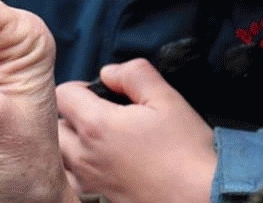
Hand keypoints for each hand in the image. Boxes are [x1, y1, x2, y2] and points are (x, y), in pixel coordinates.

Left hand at [57, 59, 215, 202]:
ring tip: (100, 140)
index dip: (81, 87)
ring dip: (71, 142)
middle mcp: (83, 155)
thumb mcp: (167, 99)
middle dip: (72, 114)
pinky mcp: (98, 199)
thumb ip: (133, 74)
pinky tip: (103, 165)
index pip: (62, 93)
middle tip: (101, 115)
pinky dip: (78, 169)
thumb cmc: (188, 152)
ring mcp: (88, 181)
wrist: (206, 199)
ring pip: (60, 153)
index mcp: (95, 125)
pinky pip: (71, 180)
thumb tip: (109, 73)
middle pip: (56, 123)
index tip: (101, 94)